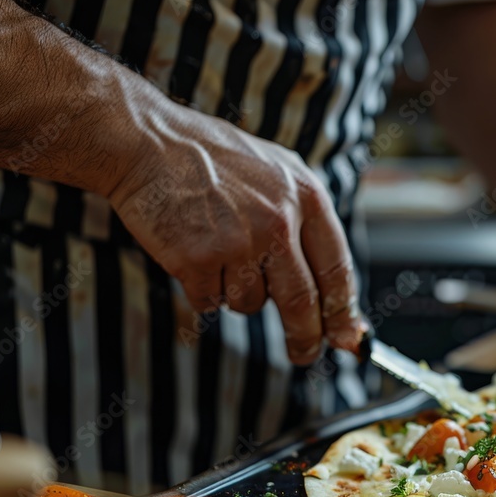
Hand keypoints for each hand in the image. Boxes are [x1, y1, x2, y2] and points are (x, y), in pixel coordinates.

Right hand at [108, 106, 362, 364]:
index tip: (347, 337)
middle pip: (303, 302)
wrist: (148, 142)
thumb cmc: (212, 158)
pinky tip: (192, 254)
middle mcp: (279, 221)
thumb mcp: (278, 174)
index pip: (337, 270)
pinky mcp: (199, 260)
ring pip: (251, 303)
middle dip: (306, 337)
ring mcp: (239, 242)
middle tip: (305, 354)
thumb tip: (337, 294)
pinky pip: (211, 302)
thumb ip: (308, 225)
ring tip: (218, 250)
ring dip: (237, 292)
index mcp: (306, 196)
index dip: (343, 312)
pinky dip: (202, 290)